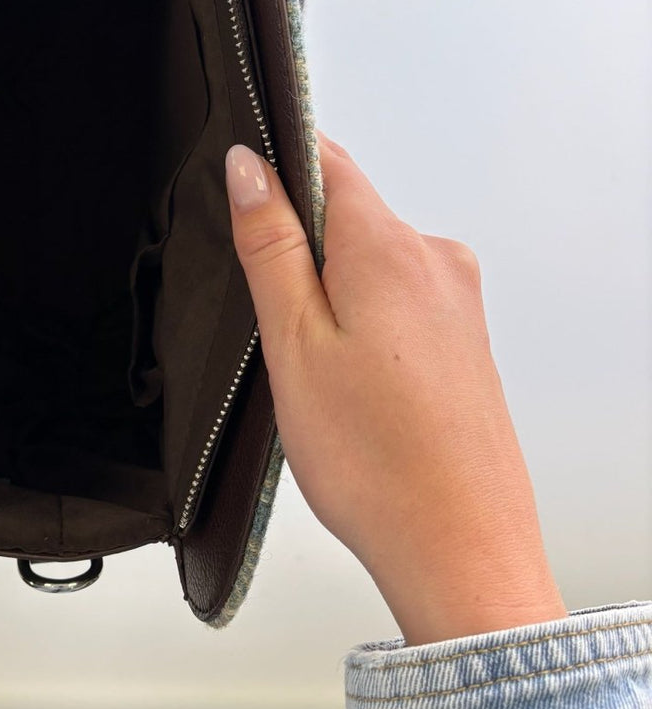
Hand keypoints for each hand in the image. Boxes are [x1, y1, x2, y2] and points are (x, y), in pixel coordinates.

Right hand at [225, 136, 566, 644]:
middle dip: (300, 245)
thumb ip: (272, 244)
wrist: (460, 550)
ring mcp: (458, 300)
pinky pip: (400, 297)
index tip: (245, 198)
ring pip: (371, 259)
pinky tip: (352, 381)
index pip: (328, 159)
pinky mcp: (464, 336)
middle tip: (275, 320)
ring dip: (332, 290)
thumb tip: (250, 166)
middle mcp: (436, 260)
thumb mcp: (294, 341)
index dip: (277, 165)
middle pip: (348, 211)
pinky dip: (364, 320)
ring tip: (316, 365)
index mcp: (389, 248)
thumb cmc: (378, 462)